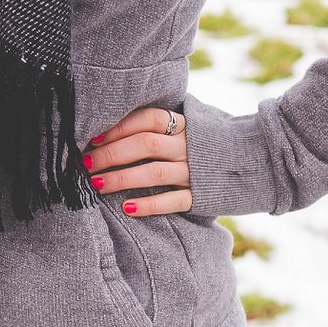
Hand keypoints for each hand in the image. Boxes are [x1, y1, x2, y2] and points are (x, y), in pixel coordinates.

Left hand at [83, 102, 190, 219]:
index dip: (120, 126)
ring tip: (96, 185)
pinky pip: (174, 201)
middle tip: (85, 164)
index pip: (148, 119)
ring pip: (155, 172)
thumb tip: (107, 132)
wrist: (242, 164)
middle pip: (146, 144)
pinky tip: (127, 207)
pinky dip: (150, 205)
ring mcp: (194, 171)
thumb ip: (156, 128)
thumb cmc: (200, 145)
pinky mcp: (200, 196)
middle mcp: (187, 145)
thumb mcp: (183, 129)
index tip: (93, 138)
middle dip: (112, 154)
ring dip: (123, 178)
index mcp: (182, 124)